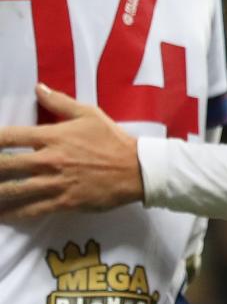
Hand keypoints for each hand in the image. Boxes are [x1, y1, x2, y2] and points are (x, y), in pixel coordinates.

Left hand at [0, 84, 143, 218]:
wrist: (136, 168)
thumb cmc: (111, 139)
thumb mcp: (89, 114)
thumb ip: (59, 102)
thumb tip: (37, 88)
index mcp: (53, 136)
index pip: (10, 137)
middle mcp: (50, 159)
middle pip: (5, 165)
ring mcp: (56, 182)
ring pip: (14, 191)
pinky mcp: (64, 201)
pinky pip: (31, 210)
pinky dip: (12, 214)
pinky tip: (1, 215)